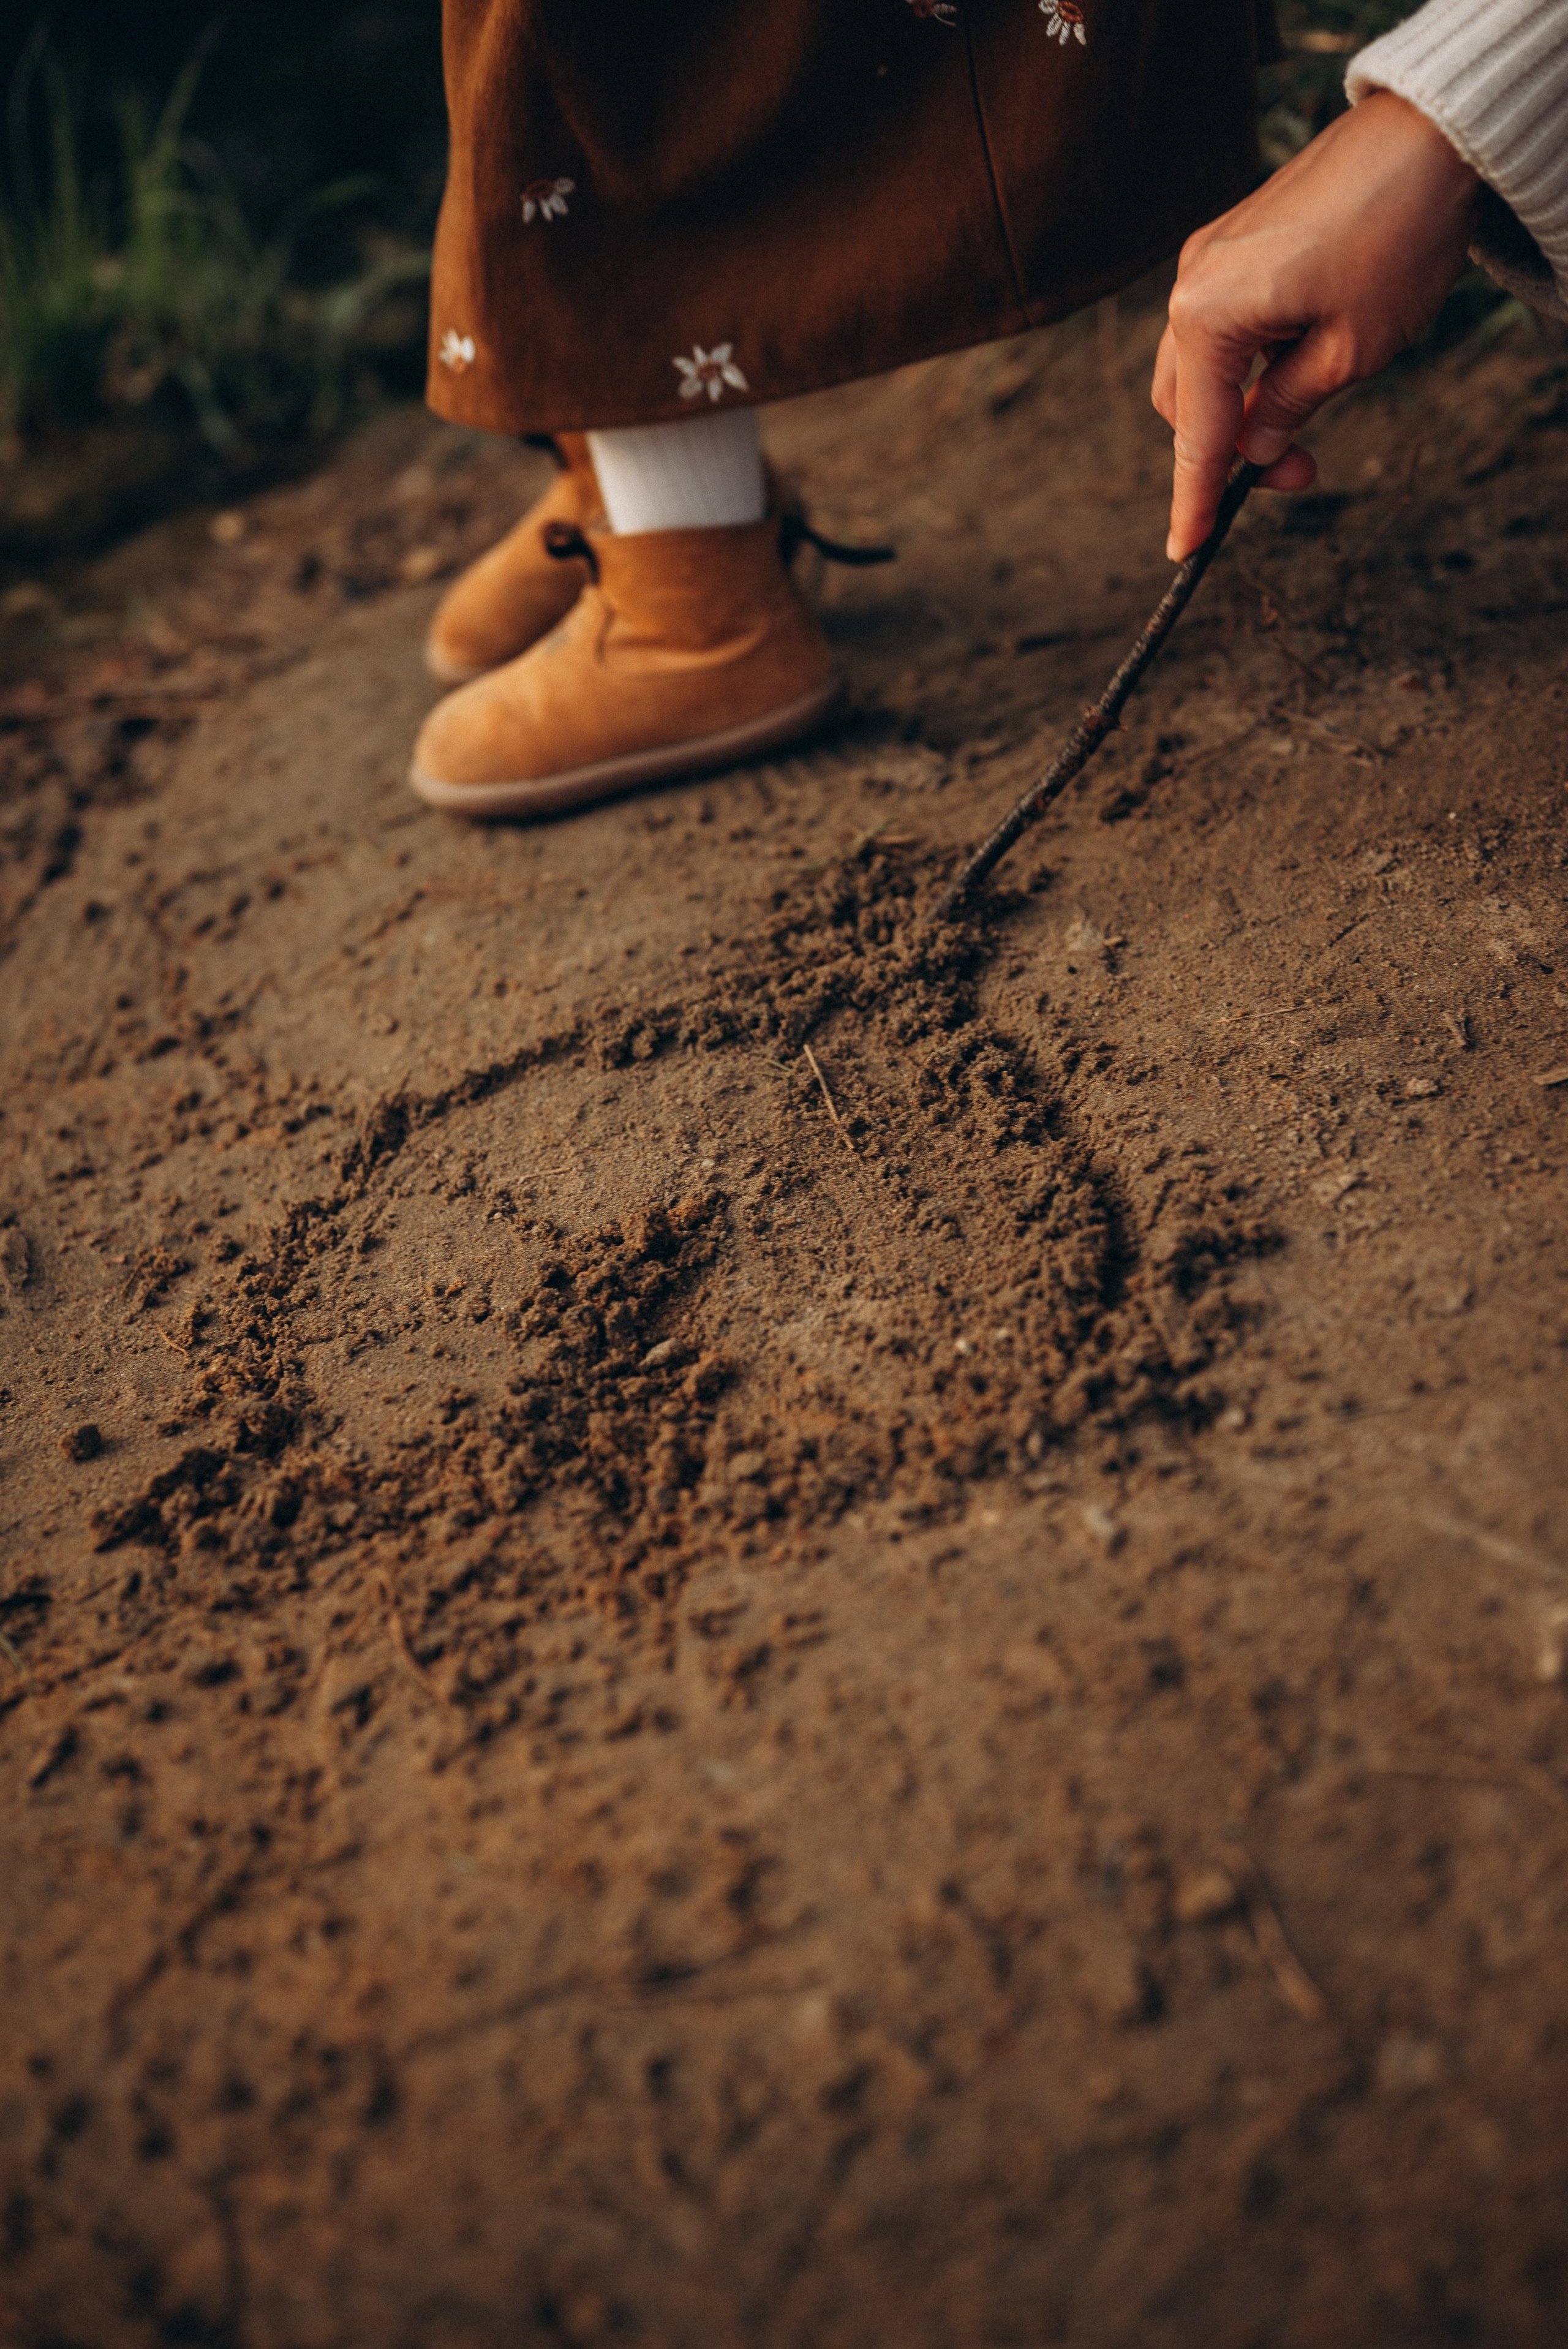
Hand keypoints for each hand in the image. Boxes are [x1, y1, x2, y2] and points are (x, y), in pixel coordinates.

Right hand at [1153, 92, 1480, 559]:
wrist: (1429, 135)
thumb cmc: (1395, 241)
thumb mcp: (1351, 351)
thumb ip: (1289, 408)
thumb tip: (1256, 448)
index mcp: (1208, 315)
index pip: (1196, 435)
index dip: (1194, 500)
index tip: (1188, 551)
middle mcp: (1193, 283)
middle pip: (1185, 401)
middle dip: (1228, 448)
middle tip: (1298, 473)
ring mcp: (1212, 255)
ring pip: (1201, 362)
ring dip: (1239, 404)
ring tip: (1302, 419)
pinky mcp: (1238, 238)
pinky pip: (1222, 320)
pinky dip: (1247, 361)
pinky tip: (1297, 362)